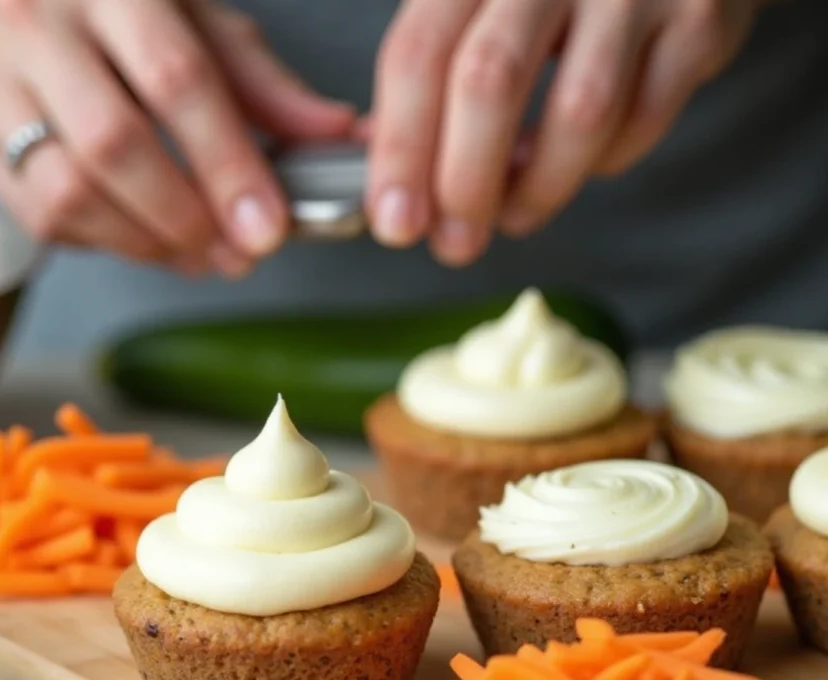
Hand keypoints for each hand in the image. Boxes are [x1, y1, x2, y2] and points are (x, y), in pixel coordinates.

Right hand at [0, 0, 354, 274]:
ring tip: (196, 255)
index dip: (227, 165)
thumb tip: (337, 134)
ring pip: (69, 192)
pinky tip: (141, 240)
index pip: (177, 81)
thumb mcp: (192, 23)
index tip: (267, 229)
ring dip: (146, 244)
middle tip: (235, 255)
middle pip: (116, 145)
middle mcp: (40, 23)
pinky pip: (37, 216)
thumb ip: (262, 86)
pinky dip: (102, 245)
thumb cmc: (106, 10)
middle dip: (186, 219)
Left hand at [367, 0, 759, 265]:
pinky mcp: (699, 17)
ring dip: (539, 188)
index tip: (397, 223)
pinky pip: (645, 117)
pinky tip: (583, 161)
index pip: (418, 56)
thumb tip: (393, 194)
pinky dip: (607, 160)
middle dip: (465, 183)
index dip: (401, 151)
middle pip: (490, 81)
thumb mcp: (480, 12)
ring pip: (579, 111)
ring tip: (517, 214)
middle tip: (457, 244)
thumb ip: (430, 86)